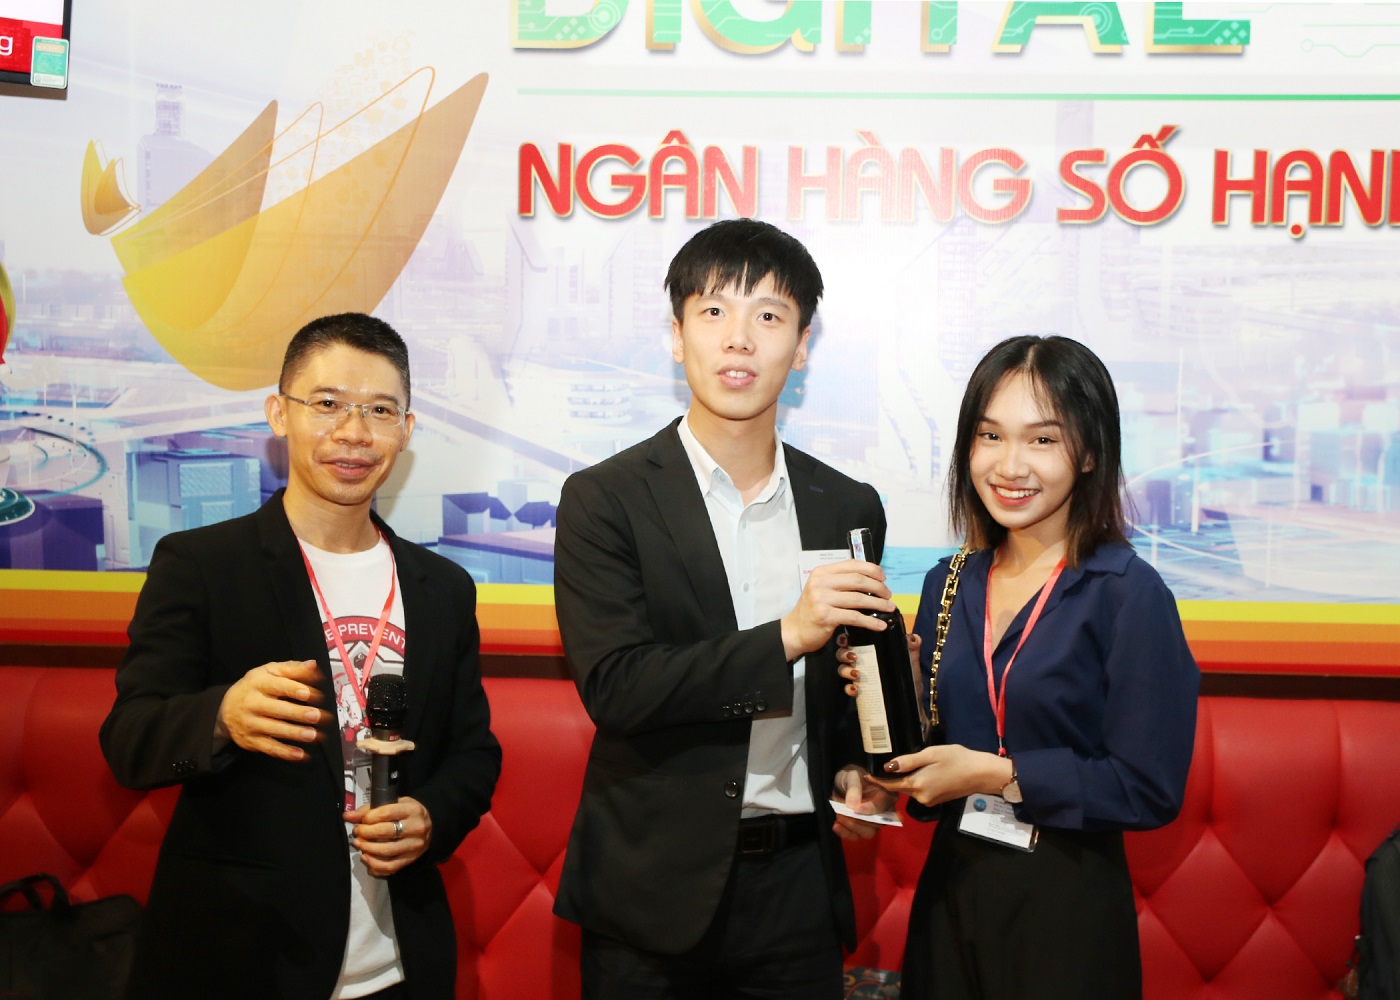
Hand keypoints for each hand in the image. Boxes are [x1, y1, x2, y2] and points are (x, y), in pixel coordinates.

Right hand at [216, 659, 331, 760]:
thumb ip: (292, 668)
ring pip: (274, 730)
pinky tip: (301, 754)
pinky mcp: (251, 741)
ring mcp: (250, 724)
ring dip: (295, 733)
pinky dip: (285, 752)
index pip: (277, 686)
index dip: (294, 690)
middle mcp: (252, 704)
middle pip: (276, 709)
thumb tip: (313, 665)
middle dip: (297, 713)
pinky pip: (269, 748)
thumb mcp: (269, 672)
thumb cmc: (255, 687)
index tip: (309, 694)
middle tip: (316, 715)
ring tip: (313, 735)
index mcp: (258, 683)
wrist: (225, 708)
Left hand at [345, 796, 432, 876]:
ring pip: (386, 850)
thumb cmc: (407, 814)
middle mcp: (416, 828)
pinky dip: (374, 864)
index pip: (386, 813)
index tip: (362, 820)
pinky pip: (390, 866)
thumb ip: (370, 809)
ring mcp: (414, 845)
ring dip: (367, 848)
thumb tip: (347, 816)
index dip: (369, 817)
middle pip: (386, 832)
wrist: (430, 826)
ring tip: (358, 844)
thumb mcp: (394, 805)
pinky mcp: (411, 859)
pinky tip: (366, 858)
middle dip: (366, 833)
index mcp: (412, 810)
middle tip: (357, 832)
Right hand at [781, 559, 895, 660]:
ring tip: (889, 607)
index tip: (883, 577)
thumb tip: (872, 580)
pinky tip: (879, 624)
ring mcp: (822, 599)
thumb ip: (841, 582)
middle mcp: (820, 583)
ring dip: (878, 604)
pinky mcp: (826, 616)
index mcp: (821, 572)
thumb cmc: (812, 610)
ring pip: (859, 599)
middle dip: (878, 587)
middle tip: (888, 595)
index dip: (871, 569)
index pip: (851, 564)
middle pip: (858, 580)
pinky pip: (854, 617)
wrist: (795, 630)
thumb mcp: (822, 589)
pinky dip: (870, 621)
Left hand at [831, 765, 897, 840]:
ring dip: (852, 827)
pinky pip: (857, 836)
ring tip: (839, 817)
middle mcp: (884, 811)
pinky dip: (846, 833)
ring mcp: (874, 822)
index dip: (870, 809)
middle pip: (877, 823)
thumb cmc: (852, 776)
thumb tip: (853, 806)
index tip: (855, 809)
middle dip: (858, 820)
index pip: (882, 805)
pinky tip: (836, 826)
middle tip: (842, 813)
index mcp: (887, 794)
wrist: (843, 782)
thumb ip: (854, 788)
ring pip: (868, 832)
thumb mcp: (852, 775)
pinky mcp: (863, 828)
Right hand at [837, 631, 921, 697]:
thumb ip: (912, 647)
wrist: (912, 703)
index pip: (853, 640)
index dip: (845, 638)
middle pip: (843, 653)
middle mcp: (862, 662)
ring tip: (857, 674)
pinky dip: (849, 688)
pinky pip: (848, 688)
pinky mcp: (860, 691)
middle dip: (844, 654)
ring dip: (846, 670)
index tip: (846, 639)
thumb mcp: (911, 661)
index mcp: (871, 650)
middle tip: (853, 657)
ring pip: (843, 669)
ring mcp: (859, 676)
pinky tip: (855, 689)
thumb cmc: (910, 679)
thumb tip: (913, 637)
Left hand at [871, 744, 1013, 808]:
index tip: (866, 775)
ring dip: (905, 781)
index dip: (878, 780)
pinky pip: (920, 792)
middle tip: (883, 766)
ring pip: (910, 790)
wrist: (980, 774)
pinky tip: (921, 773)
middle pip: (900, 788)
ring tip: (904, 766)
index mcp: (917, 785)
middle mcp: (921, 797)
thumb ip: (909, 761)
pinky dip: (916, 784)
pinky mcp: (936, 801)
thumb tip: (888, 766)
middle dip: (891, 779)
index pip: (890, 785)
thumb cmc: (957, 759)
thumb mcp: (931, 754)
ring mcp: (929, 801)